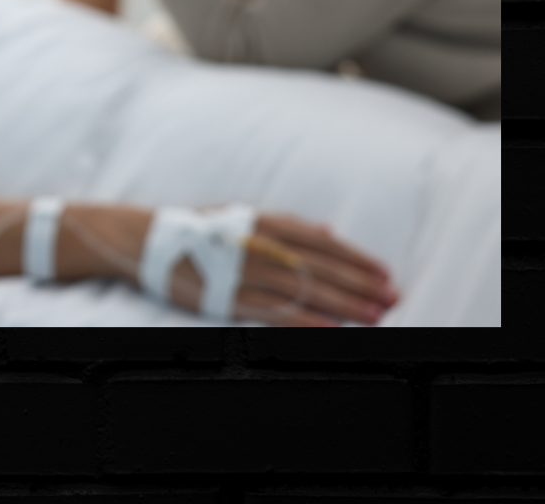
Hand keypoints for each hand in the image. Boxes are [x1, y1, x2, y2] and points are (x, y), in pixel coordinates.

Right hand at [168, 211, 399, 326]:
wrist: (152, 241)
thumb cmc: (201, 228)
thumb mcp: (244, 216)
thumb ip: (286, 224)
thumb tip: (327, 231)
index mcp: (267, 223)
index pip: (323, 242)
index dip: (356, 257)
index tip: (383, 271)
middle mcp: (262, 246)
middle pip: (322, 266)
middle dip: (360, 283)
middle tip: (392, 297)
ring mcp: (248, 272)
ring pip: (305, 288)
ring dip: (343, 302)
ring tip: (373, 314)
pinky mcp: (232, 296)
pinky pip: (275, 311)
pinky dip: (304, 319)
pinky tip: (330, 328)